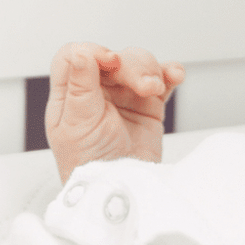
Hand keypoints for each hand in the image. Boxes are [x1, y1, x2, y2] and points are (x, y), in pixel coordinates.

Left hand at [45, 42, 183, 180]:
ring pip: (138, 64)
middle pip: (114, 57)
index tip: (108, 61)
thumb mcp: (76, 126)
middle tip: (142, 85)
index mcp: (70, 94)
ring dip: (150, 71)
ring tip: (154, 90)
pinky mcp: (148, 105)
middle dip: (130, 66)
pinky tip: (174, 76)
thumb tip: (79, 52)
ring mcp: (124, 96)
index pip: (75, 56)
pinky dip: (169, 73)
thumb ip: (79, 86)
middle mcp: (97, 91)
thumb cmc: (88, 166)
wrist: (119, 193)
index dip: (92, 51)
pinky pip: (161, 80)